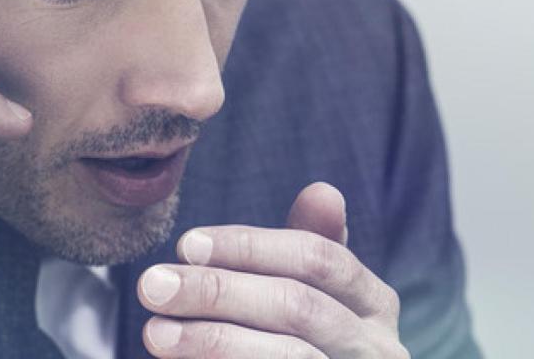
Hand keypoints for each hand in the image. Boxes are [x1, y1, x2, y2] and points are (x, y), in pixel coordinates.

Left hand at [137, 182, 408, 357]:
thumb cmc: (308, 348)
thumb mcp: (312, 296)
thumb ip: (310, 248)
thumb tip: (322, 190)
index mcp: (376, 304)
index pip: (319, 259)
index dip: (251, 247)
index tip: (187, 244)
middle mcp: (380, 348)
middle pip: (298, 305)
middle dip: (219, 291)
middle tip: (153, 284)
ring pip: (289, 355)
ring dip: (213, 339)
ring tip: (156, 331)